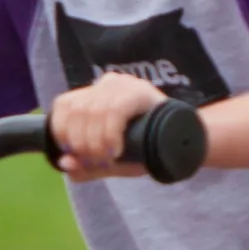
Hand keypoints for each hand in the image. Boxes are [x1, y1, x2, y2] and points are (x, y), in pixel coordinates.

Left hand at [50, 71, 166, 178]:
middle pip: (76, 110)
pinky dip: (109, 135)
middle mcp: (107, 84)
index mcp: (95, 94)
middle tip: (97, 162)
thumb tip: (65, 164)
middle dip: (80, 143)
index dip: (61, 131)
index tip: (74, 153)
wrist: (187, 143)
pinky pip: (114, 111)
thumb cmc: (147, 148)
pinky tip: (116, 150)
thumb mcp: (112, 161)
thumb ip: (87, 165)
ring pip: (93, 111)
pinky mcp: (139, 91)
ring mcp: (124, 84)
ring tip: (108, 159)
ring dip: (95, 143)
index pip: (63, 105)